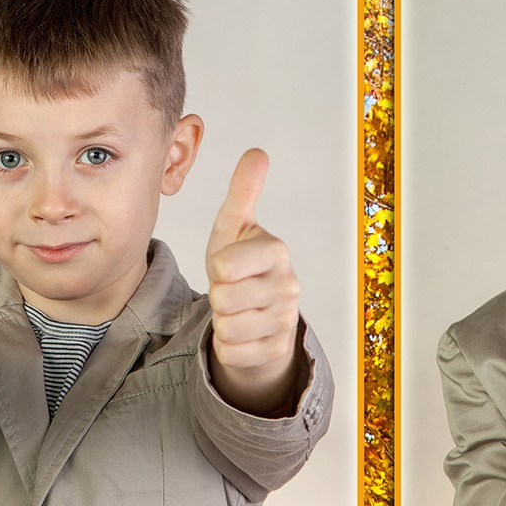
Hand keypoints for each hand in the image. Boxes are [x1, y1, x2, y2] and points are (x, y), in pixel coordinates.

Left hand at [204, 150, 304, 413]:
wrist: (257, 318)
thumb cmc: (241, 269)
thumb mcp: (234, 229)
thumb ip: (243, 193)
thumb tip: (258, 153)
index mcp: (276, 251)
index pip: (224, 266)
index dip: (217, 270)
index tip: (230, 267)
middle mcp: (288, 285)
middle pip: (222, 299)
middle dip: (217, 299)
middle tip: (232, 293)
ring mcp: (286, 320)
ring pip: (227, 328)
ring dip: (223, 323)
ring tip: (237, 312)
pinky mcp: (277, 351)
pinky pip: (232, 352)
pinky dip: (229, 347)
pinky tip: (243, 335)